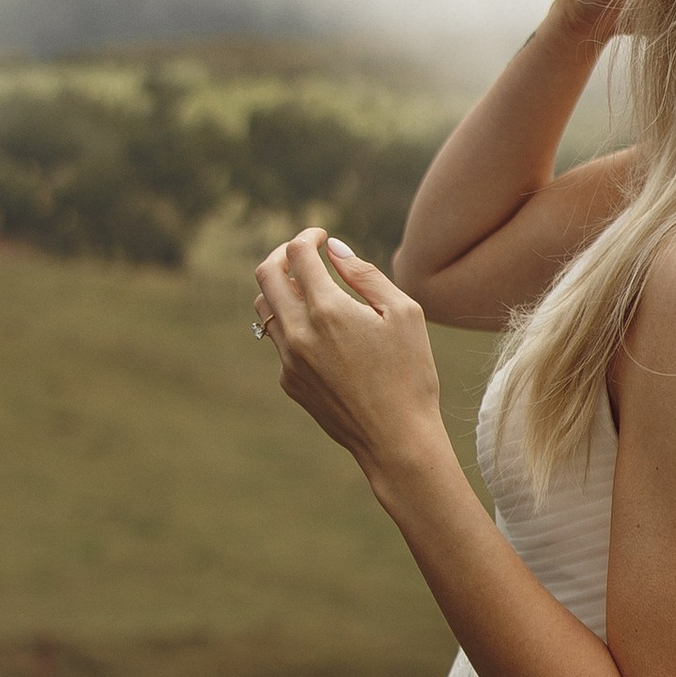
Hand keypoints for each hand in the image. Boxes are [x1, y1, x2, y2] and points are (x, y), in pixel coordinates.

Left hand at [254, 228, 451, 493]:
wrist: (396, 439)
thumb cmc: (410, 374)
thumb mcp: (403, 314)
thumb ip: (365, 275)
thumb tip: (334, 249)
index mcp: (327, 310)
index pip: (298, 254)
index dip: (308, 237)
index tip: (322, 237)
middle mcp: (298, 333)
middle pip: (266, 276)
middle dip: (281, 255)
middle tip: (301, 252)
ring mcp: (288, 360)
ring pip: (265, 310)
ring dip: (280, 289)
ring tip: (306, 287)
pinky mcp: (289, 382)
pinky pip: (280, 341)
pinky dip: (293, 325)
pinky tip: (322, 333)